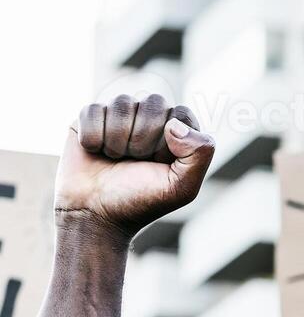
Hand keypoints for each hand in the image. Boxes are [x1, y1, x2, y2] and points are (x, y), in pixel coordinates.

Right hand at [56, 95, 214, 236]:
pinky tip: (96, 152)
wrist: (96, 213)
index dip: (168, 141)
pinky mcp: (91, 116)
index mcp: (179, 133)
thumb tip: (174, 124)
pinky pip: (93, 110)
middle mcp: (151, 118)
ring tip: (116, 159)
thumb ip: (199, 155)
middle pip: (153, 102)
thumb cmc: (141, 200)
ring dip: (117, 139)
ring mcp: (121, 115)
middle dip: (143, 138)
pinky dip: (93, 137)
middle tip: (135, 161)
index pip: (181, 113)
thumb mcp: (182, 187)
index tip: (160, 163)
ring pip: (122, 102)